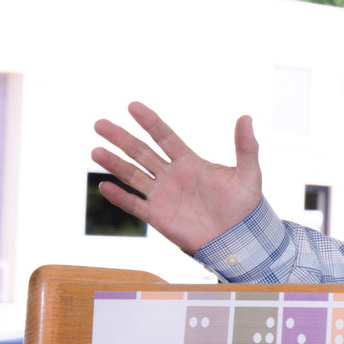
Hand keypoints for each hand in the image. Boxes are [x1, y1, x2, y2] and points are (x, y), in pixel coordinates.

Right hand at [91, 102, 261, 254]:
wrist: (237, 238)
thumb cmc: (245, 205)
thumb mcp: (248, 173)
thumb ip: (246, 147)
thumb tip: (246, 117)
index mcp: (190, 162)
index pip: (165, 136)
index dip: (150, 121)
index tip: (132, 106)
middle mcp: (172, 175)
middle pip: (142, 152)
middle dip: (121, 138)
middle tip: (100, 123)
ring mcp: (163, 196)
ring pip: (133, 175)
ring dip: (114, 164)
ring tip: (95, 150)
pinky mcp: (158, 217)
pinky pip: (134, 205)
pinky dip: (120, 197)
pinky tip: (104, 186)